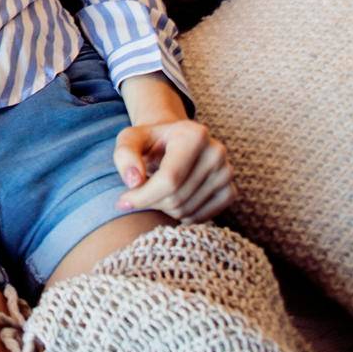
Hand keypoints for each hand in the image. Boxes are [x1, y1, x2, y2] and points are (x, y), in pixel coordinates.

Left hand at [111, 116, 238, 223]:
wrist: (174, 142)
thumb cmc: (149, 142)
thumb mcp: (130, 139)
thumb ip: (125, 155)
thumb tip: (134, 181)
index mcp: (195, 134)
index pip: (170, 179)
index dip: (143, 196)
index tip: (123, 201)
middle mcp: (216, 152)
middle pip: (178, 197)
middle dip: (151, 202)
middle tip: (139, 193)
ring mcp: (226, 173)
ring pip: (188, 210)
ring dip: (164, 209)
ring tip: (156, 192)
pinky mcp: (230, 191)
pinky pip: (203, 217)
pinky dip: (182, 216)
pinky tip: (172, 200)